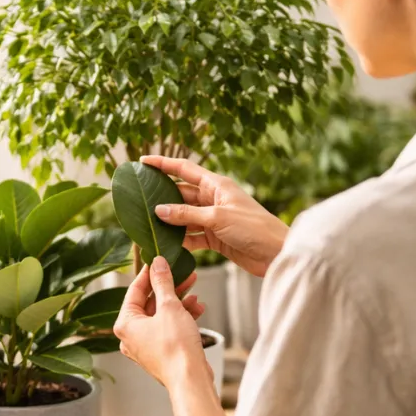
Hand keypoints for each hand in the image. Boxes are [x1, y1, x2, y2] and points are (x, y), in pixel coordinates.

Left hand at [113, 257, 211, 388]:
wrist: (190, 379)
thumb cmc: (176, 348)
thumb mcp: (169, 307)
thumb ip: (163, 282)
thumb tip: (158, 264)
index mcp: (125, 324)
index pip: (134, 291)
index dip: (149, 274)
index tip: (158, 261)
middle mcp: (131, 336)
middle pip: (149, 303)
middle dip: (169, 288)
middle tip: (183, 274)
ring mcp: (145, 346)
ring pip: (161, 316)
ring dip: (179, 302)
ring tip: (194, 291)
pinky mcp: (160, 352)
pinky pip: (168, 328)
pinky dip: (181, 318)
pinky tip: (198, 308)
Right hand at [140, 156, 288, 277]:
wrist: (277, 253)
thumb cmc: (255, 228)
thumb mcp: (217, 218)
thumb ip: (187, 215)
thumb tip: (159, 210)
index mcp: (216, 185)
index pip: (184, 169)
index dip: (163, 164)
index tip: (143, 162)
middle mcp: (213, 199)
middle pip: (181, 194)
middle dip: (161, 197)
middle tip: (138, 200)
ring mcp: (213, 219)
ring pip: (184, 217)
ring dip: (169, 222)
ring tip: (147, 225)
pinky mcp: (215, 238)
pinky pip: (191, 236)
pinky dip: (180, 240)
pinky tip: (166, 244)